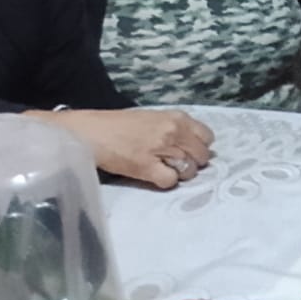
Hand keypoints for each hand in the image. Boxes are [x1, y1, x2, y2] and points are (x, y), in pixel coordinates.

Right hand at [36, 109, 213, 189]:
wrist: (93, 132)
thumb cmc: (121, 125)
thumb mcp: (154, 118)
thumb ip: (176, 129)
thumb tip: (195, 146)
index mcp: (177, 117)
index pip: (208, 137)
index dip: (200, 147)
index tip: (189, 152)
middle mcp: (173, 131)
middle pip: (202, 156)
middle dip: (193, 164)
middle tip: (176, 165)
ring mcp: (161, 149)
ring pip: (189, 170)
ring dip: (179, 174)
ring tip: (163, 170)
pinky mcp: (147, 167)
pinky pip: (170, 181)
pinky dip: (164, 182)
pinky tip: (153, 175)